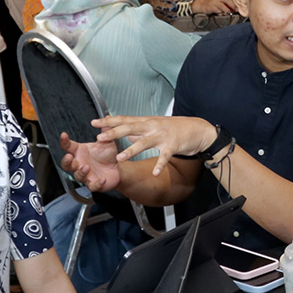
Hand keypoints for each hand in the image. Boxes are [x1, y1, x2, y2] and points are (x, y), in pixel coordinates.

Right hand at [59, 131, 120, 190]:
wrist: (117, 169)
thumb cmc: (107, 156)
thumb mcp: (106, 142)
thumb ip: (106, 131)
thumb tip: (107, 117)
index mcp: (80, 152)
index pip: (68, 146)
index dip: (64, 141)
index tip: (63, 135)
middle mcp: (80, 163)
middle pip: (66, 164)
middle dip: (66, 161)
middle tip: (69, 157)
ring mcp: (86, 175)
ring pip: (78, 175)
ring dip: (81, 172)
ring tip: (86, 167)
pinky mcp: (94, 184)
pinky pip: (93, 185)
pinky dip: (97, 183)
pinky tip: (101, 179)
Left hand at [93, 115, 217, 174]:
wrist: (198, 129)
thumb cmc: (176, 128)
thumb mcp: (155, 126)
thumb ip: (140, 130)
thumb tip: (126, 134)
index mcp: (146, 122)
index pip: (124, 120)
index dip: (109, 121)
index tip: (94, 123)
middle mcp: (152, 126)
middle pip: (130, 128)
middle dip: (114, 133)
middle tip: (100, 138)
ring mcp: (162, 135)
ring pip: (144, 142)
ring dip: (131, 150)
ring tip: (120, 158)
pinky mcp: (173, 145)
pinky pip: (165, 156)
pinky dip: (160, 164)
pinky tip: (155, 172)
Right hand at [192, 0, 240, 15]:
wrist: (201, 4)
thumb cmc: (213, 3)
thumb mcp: (220, 0)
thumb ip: (227, 2)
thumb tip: (237, 7)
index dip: (237, 2)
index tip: (241, 6)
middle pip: (229, 1)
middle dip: (234, 6)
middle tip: (237, 10)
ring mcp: (215, 1)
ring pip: (225, 7)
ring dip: (228, 11)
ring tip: (230, 13)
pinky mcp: (212, 7)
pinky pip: (219, 11)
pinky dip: (222, 13)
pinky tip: (221, 13)